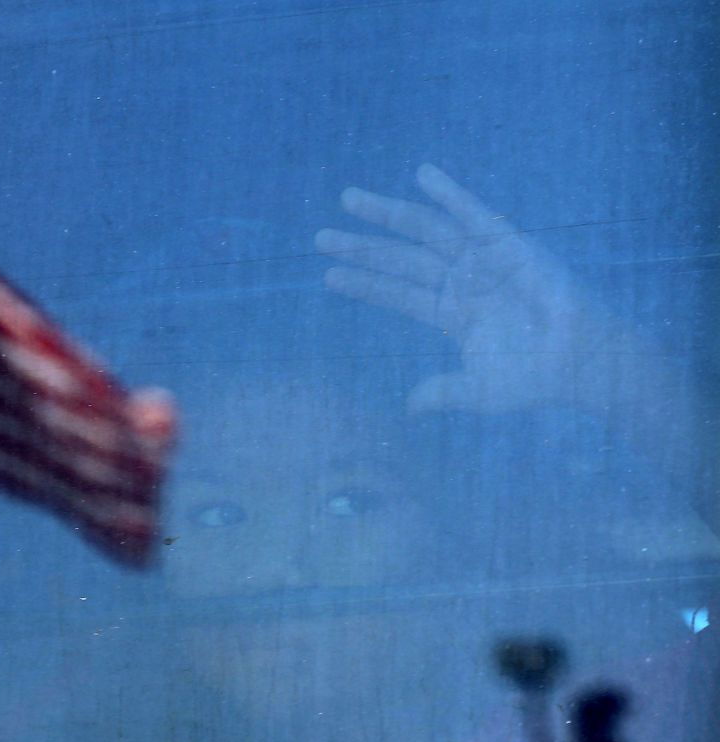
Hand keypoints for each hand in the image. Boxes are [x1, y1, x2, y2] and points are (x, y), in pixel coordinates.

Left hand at [315, 164, 636, 414]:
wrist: (581, 361)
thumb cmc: (535, 379)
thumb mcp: (480, 391)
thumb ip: (443, 392)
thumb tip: (409, 407)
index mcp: (451, 313)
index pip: (396, 294)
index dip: (363, 283)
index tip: (329, 275)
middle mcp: (460, 281)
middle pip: (399, 259)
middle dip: (361, 247)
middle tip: (320, 238)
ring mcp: (481, 260)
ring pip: (424, 231)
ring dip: (387, 214)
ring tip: (348, 199)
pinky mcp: (509, 244)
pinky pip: (475, 213)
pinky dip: (449, 193)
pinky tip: (421, 174)